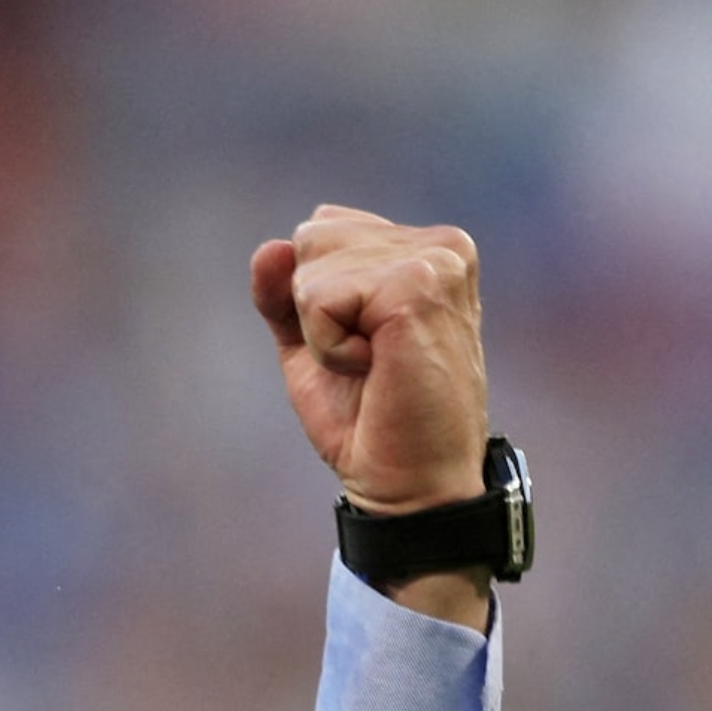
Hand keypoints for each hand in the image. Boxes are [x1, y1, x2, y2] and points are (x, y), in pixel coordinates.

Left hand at [249, 207, 485, 513]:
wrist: (409, 481)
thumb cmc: (368, 417)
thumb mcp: (311, 343)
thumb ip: (285, 292)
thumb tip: (269, 247)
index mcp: (426, 249)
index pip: (322, 229)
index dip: (315, 298)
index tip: (364, 345)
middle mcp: (441, 245)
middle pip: (310, 237)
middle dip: (315, 309)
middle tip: (368, 359)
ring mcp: (434, 261)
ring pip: (310, 268)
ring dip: (321, 331)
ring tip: (373, 365)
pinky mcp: (415, 287)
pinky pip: (317, 298)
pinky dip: (326, 346)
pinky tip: (373, 368)